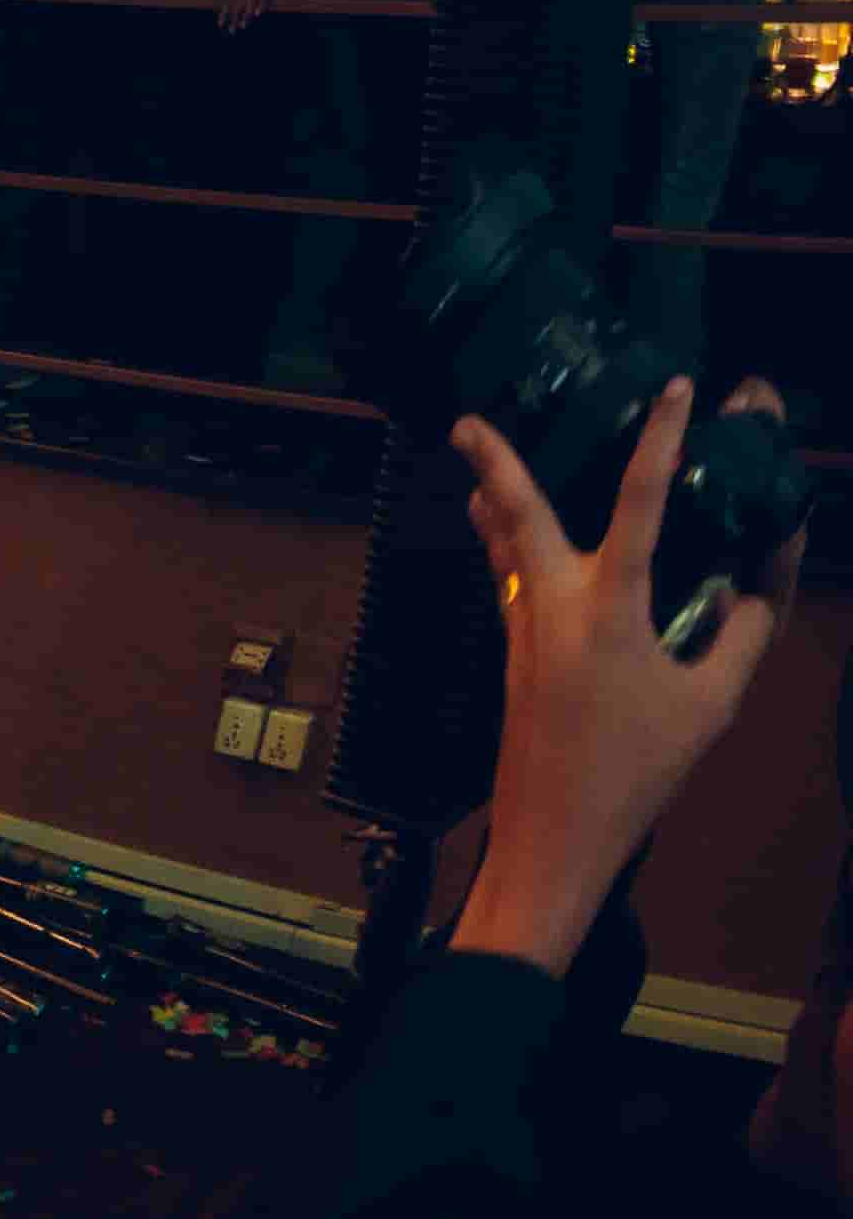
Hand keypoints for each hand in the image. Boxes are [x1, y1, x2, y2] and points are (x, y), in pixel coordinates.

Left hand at [206, 0, 286, 37]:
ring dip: (246, 17)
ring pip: (249, 7)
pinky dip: (260, 7)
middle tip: (231, 32)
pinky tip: (258, 14)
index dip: (224, 16)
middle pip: (237, 10)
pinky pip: (262, 1)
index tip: (220, 25)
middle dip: (233, 21)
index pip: (228, 6)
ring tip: (242, 26)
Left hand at [445, 383, 804, 971]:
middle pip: (517, 511)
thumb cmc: (639, 770)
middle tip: (463, 417)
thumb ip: (739, 637)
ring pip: (504, 544)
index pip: (640, 501)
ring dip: (494, 500)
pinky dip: (505, 547)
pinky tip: (503, 538)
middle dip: (491, 461)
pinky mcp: (510, 652)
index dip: (660, 440)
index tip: (674, 389)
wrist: (556, 829)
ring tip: (477, 457)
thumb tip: (754, 587)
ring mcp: (522, 626)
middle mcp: (554, 601)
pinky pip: (506, 579)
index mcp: (609, 605)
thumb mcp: (712, 705)